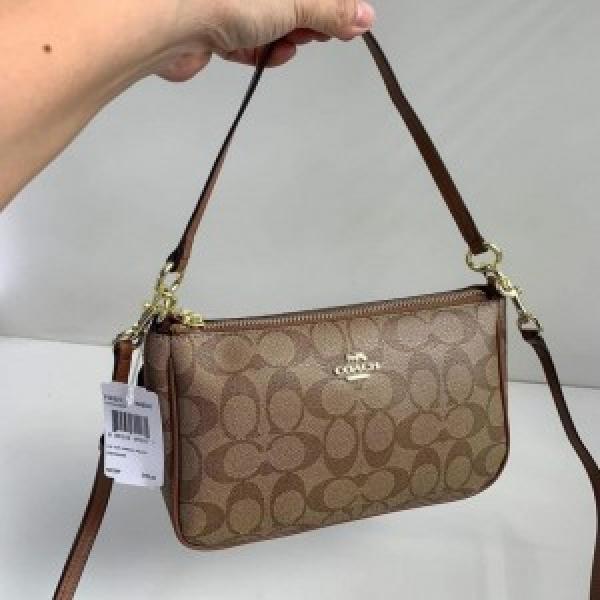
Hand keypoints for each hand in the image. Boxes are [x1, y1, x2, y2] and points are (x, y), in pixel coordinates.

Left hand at [154, 0, 375, 80]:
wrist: (167, 21)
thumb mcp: (294, 1)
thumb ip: (330, 11)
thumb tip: (363, 16)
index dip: (331, 6)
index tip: (348, 23)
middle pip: (290, 3)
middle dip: (309, 20)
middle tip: (320, 34)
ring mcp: (230, 5)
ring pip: (270, 23)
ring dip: (287, 38)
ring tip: (290, 42)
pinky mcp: (215, 28)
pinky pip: (248, 42)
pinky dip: (262, 51)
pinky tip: (272, 54)